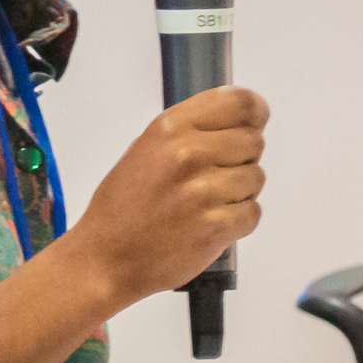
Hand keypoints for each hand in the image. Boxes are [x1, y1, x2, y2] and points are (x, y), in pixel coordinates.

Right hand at [63, 86, 268, 305]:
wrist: (106, 259)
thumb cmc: (123, 208)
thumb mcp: (145, 148)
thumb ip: (189, 130)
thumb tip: (235, 120)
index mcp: (170, 128)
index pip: (241, 103)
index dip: (255, 113)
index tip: (254, 123)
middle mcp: (188, 154)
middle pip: (254, 141)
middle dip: (241, 159)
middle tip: (213, 177)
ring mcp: (204, 190)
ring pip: (256, 178)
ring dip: (239, 193)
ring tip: (204, 205)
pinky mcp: (216, 225)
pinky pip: (253, 213)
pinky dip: (238, 222)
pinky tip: (208, 224)